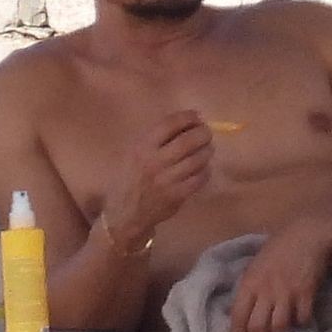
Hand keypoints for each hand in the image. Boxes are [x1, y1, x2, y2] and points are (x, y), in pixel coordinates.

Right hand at [101, 110, 212, 253]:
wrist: (123, 214)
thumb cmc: (128, 180)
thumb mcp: (132, 154)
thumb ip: (154, 140)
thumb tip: (184, 124)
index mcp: (141, 148)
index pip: (170, 124)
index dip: (188, 118)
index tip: (196, 116)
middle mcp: (154, 162)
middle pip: (189, 141)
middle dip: (203, 133)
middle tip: (206, 133)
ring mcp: (167, 180)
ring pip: (198, 159)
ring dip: (207, 150)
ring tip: (207, 149)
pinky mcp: (177, 196)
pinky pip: (200, 178)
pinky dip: (205, 170)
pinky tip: (203, 168)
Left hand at [227, 215, 331, 331]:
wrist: (306, 234)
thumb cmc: (279, 248)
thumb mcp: (256, 266)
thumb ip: (249, 288)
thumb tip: (241, 313)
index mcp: (249, 283)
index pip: (237, 317)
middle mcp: (265, 290)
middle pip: (257, 327)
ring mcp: (286, 292)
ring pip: (278, 327)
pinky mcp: (306, 293)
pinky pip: (301, 318)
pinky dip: (300, 324)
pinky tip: (299, 323)